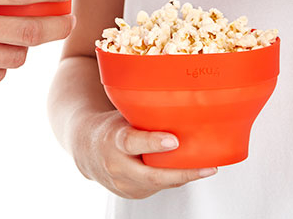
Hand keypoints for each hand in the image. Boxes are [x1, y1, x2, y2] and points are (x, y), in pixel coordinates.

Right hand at [72, 111, 216, 198]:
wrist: (85, 150)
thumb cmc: (110, 127)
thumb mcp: (121, 115)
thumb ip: (143, 115)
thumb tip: (177, 99)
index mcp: (113, 140)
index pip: (132, 142)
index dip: (153, 143)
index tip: (173, 140)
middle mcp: (116, 166)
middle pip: (151, 175)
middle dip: (182, 173)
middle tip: (207, 167)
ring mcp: (123, 184)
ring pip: (159, 184)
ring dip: (184, 177)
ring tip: (208, 168)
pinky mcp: (132, 194)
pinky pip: (158, 188)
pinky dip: (174, 179)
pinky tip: (188, 171)